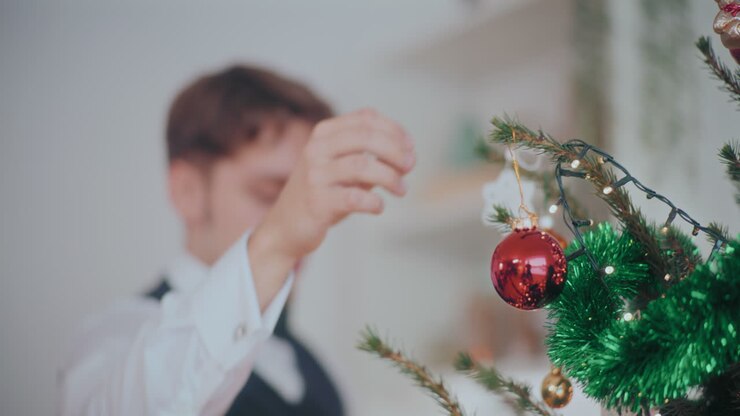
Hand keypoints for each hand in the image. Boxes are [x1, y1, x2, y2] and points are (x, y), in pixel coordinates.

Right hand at [249, 109, 414, 307]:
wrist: (286, 227)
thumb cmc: (322, 195)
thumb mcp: (344, 168)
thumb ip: (371, 158)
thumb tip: (408, 154)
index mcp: (324, 134)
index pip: (366, 118)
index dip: (395, 130)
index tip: (410, 147)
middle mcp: (317, 149)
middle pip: (366, 137)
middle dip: (396, 151)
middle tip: (410, 166)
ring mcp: (315, 175)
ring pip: (362, 165)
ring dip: (390, 177)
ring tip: (401, 190)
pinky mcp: (317, 202)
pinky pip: (354, 197)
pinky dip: (373, 202)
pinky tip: (379, 207)